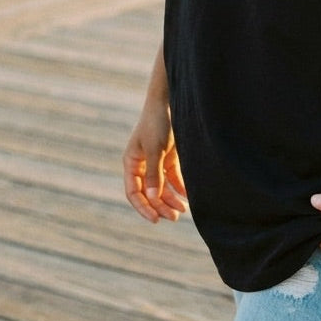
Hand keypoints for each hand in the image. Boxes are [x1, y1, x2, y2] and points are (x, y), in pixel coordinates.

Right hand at [122, 100, 187, 223]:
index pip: (134, 192)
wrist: (170, 100)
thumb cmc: (158, 123)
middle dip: (160, 206)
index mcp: (132, 163)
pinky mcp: (169, 157)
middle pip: (149, 192)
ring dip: (171, 199)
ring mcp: (156, 161)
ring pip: (162, 187)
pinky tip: (188, 196)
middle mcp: (142, 164)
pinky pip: (173, 177)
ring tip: (183, 210)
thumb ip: (155, 174)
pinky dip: (179, 187)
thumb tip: (153, 199)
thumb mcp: (155, 149)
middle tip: (174, 217)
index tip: (155, 219)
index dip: (143, 207)